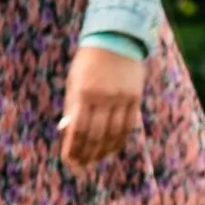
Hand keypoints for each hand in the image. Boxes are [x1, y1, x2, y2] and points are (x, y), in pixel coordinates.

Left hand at [61, 44, 148, 166]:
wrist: (116, 38)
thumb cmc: (89, 61)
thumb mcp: (74, 81)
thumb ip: (73, 107)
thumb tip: (69, 134)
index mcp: (85, 93)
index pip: (78, 130)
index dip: (73, 149)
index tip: (69, 161)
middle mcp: (104, 98)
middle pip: (95, 136)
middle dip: (87, 154)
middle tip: (81, 166)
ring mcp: (122, 98)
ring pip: (113, 134)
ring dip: (103, 151)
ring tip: (95, 159)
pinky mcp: (135, 98)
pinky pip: (127, 126)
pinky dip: (119, 140)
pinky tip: (112, 148)